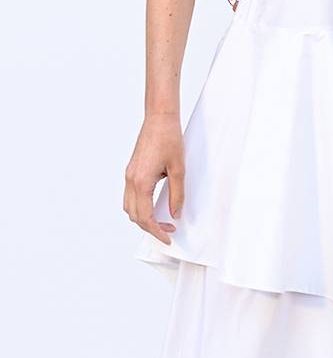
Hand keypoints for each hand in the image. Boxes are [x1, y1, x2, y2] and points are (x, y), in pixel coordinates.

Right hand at [124, 114, 184, 243]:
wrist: (159, 119)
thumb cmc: (169, 139)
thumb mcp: (179, 169)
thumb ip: (177, 194)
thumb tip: (175, 213)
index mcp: (141, 182)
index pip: (145, 217)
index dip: (156, 231)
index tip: (167, 238)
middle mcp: (131, 180)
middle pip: (135, 216)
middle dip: (150, 227)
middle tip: (169, 231)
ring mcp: (129, 175)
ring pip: (129, 207)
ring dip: (143, 218)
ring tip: (162, 220)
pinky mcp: (131, 171)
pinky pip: (130, 196)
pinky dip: (139, 206)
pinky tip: (154, 205)